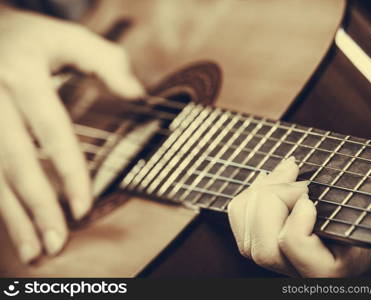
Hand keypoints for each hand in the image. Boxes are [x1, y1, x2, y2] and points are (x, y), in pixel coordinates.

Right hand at [0, 6, 143, 263]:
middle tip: (57, 243)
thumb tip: (137, 94)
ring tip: (33, 251)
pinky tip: (12, 226)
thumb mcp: (70, 36)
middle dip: (37, 207)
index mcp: (23, 73)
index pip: (52, 132)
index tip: (84, 207)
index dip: (69, 172)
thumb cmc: (30, 36)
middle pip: (16, 162)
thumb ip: (107, 61)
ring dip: (12, 217)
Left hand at [228, 140, 370, 276]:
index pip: (294, 251)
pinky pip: (240, 225)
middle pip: (263, 249)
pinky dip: (248, 197)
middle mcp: (305, 272)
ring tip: (287, 170)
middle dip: (273, 200)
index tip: (312, 197)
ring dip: (260, 193)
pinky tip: (270, 179)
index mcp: (336, 267)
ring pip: (246, 239)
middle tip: (296, 173)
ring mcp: (283, 261)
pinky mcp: (267, 243)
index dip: (297, 220)